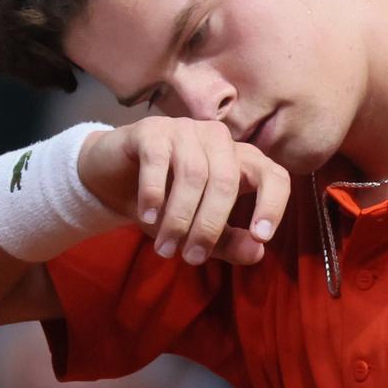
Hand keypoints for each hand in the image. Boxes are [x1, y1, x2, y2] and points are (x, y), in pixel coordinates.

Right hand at [78, 116, 291, 267]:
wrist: (113, 181)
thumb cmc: (164, 205)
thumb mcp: (197, 230)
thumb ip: (228, 241)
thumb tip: (257, 252)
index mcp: (240, 161)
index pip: (274, 175)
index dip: (273, 204)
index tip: (261, 237)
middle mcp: (218, 139)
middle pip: (227, 181)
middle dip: (208, 226)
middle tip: (190, 258)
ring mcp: (185, 129)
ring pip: (193, 173)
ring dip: (178, 218)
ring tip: (165, 247)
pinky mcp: (151, 130)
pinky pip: (158, 160)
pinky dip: (154, 193)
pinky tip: (147, 216)